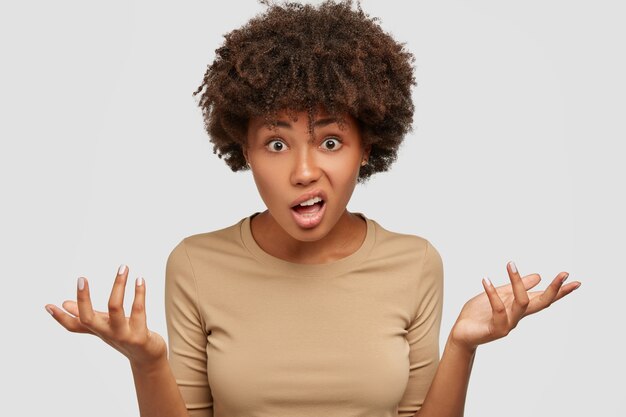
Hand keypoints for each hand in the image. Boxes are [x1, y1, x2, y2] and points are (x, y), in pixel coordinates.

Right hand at [45, 265, 166, 369]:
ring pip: (115, 309)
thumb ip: (87, 315)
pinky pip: (139, 311)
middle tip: (81, 279)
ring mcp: (123, 336)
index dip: (60, 318)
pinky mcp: (139, 336)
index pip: (74, 326)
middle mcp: (107, 334)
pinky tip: (140, 280)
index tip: (48, 305)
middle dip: (83, 299)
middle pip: (88, 319)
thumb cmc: (125, 337)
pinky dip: (139, 294)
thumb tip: (64, 303)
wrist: (148, 357)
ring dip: (119, 285)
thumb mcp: (105, 325)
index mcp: (98, 330)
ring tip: (123, 268)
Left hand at [450, 261, 580, 351]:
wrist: (462, 333)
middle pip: (541, 303)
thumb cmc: (479, 314)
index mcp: (519, 307)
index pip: (543, 298)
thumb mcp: (499, 295)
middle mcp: (517, 316)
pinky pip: (498, 309)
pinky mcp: (495, 329)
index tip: (575, 281)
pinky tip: (486, 280)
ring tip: (510, 264)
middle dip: (554, 289)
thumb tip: (538, 276)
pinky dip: (492, 293)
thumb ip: (516, 287)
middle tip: (564, 274)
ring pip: (521, 303)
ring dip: (517, 282)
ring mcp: (508, 324)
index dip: (560, 291)